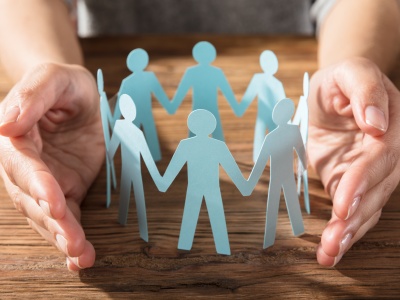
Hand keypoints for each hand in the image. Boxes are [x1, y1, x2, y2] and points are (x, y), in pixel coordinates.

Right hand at [0, 63, 103, 270]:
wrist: (77, 96)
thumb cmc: (63, 83)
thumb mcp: (53, 78)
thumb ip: (33, 96)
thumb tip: (5, 124)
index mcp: (15, 138)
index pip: (22, 166)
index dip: (37, 185)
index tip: (54, 202)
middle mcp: (25, 166)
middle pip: (32, 199)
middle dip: (52, 222)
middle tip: (72, 242)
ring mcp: (45, 182)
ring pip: (47, 215)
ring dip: (62, 237)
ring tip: (80, 256)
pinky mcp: (65, 190)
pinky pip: (65, 217)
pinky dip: (71, 237)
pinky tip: (79, 257)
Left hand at [308, 57, 399, 266]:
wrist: (336, 93)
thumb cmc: (342, 80)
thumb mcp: (350, 72)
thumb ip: (365, 89)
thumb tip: (377, 122)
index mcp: (393, 127)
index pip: (380, 159)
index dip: (363, 181)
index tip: (343, 203)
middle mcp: (388, 155)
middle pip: (376, 191)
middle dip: (354, 218)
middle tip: (333, 241)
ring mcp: (372, 173)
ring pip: (366, 207)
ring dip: (348, 233)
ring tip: (329, 254)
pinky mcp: (353, 184)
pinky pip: (353, 210)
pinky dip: (343, 232)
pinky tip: (330, 251)